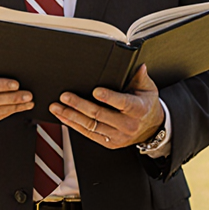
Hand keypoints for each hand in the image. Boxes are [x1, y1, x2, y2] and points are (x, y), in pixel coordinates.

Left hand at [49, 64, 163, 148]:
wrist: (152, 128)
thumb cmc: (146, 104)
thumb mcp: (148, 89)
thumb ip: (140, 77)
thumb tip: (138, 66)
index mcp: (138, 109)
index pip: (123, 103)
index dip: (109, 98)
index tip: (96, 91)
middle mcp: (127, 124)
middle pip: (100, 115)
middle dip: (80, 105)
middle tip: (65, 96)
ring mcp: (118, 136)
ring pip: (91, 126)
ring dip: (71, 116)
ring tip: (57, 107)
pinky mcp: (109, 143)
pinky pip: (88, 134)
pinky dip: (74, 125)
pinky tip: (63, 117)